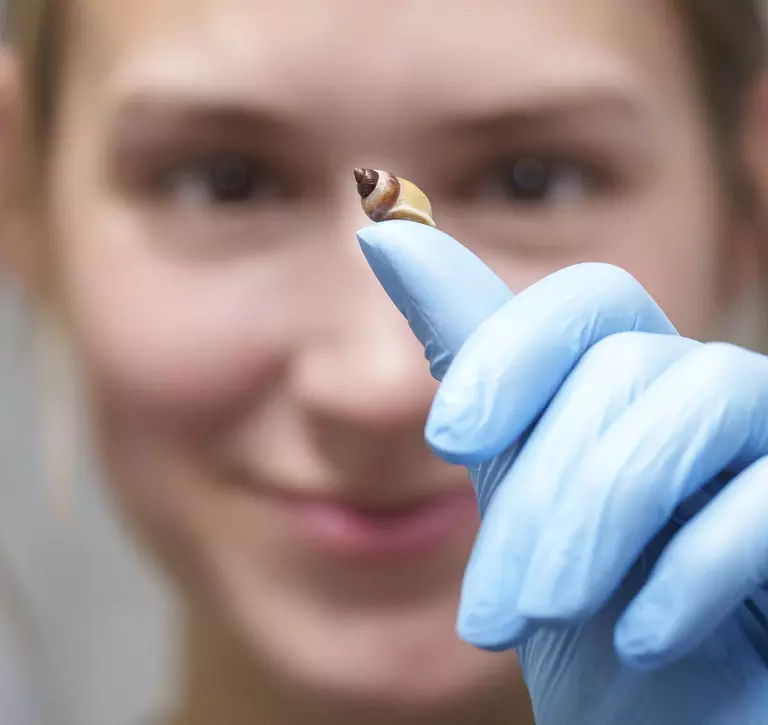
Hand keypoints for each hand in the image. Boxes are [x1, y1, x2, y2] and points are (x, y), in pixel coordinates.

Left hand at [357, 220, 767, 724]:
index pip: (587, 298)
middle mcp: (699, 389)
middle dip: (543, 484)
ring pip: (702, 393)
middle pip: (622, 363)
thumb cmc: (579, 605)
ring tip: (549, 609)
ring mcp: (764, 441)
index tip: (448, 436)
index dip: (514, 349)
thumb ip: (471, 359)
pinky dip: (695, 564)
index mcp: (626, 380)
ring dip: (603, 513)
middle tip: (495, 603)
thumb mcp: (508, 479)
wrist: (654, 717)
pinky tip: (640, 636)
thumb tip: (386, 235)